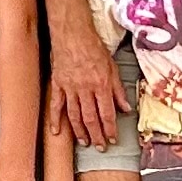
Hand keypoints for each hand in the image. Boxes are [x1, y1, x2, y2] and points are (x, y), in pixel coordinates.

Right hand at [52, 22, 126, 149]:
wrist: (73, 33)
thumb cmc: (93, 47)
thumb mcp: (112, 67)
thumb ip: (119, 89)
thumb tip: (126, 108)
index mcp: (101, 85)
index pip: (107, 113)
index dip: (110, 129)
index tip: (112, 139)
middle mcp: (85, 89)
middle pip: (91, 118)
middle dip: (96, 135)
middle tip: (99, 147)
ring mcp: (70, 88)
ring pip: (74, 115)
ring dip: (80, 131)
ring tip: (84, 142)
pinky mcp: (58, 84)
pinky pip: (56, 105)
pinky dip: (55, 119)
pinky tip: (56, 131)